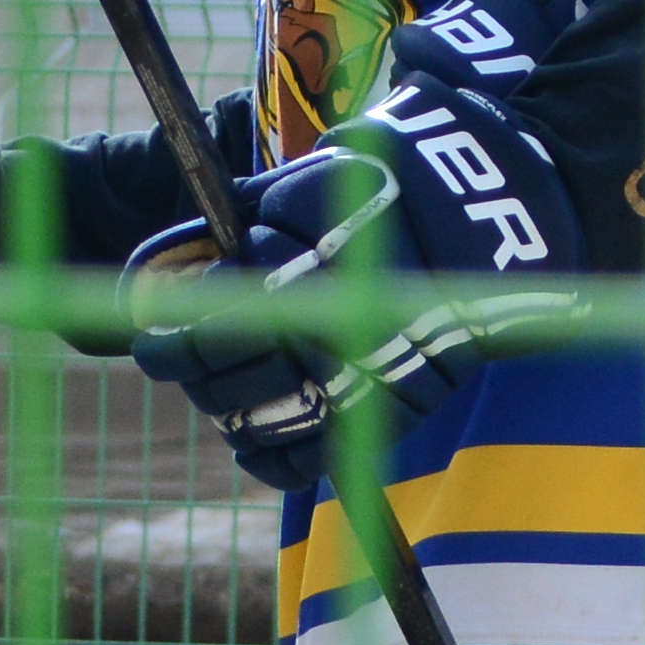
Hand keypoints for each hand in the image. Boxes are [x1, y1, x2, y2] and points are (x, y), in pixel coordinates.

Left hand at [132, 49, 584, 482]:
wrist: (493, 218)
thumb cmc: (384, 191)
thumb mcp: (304, 183)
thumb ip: (233, 221)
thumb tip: (151, 268)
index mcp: (318, 269)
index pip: (219, 323)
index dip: (173, 339)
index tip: (151, 332)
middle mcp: (345, 326)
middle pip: (236, 375)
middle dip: (188, 368)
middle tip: (165, 355)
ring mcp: (373, 372)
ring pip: (267, 420)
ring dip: (224, 411)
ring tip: (212, 392)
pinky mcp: (398, 406)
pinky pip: (316, 458)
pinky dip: (273, 460)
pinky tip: (250, 444)